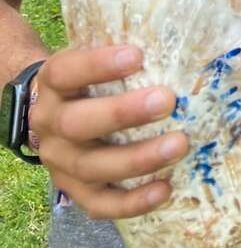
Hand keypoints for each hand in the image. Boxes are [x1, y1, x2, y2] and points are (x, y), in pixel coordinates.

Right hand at [28, 45, 188, 219]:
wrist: (57, 109)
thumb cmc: (92, 77)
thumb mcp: (97, 56)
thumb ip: (124, 53)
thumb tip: (183, 42)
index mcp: (53, 83)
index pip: (67, 72)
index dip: (99, 64)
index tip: (137, 55)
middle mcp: (49, 123)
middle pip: (77, 123)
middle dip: (123, 113)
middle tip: (167, 100)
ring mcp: (58, 161)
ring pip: (92, 167)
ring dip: (138, 159)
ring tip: (179, 145)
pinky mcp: (72, 191)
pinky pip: (98, 204)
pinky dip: (132, 202)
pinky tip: (165, 188)